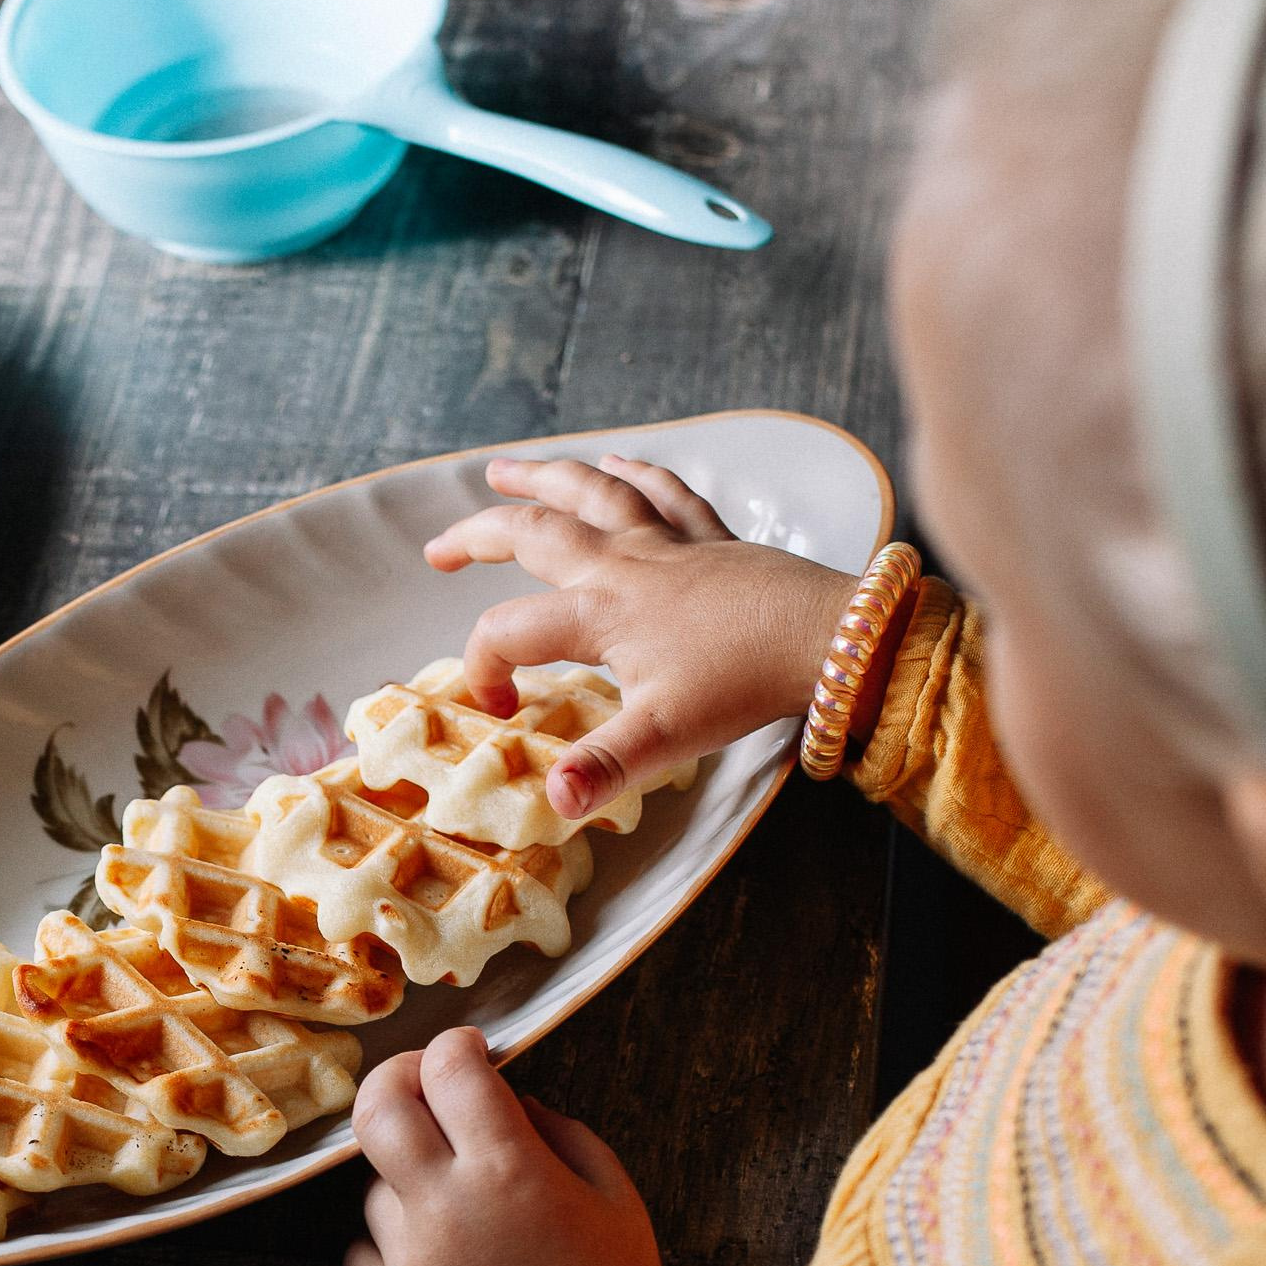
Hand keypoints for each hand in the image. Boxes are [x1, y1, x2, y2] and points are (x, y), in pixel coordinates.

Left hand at [345, 1025, 663, 1265]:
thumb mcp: (611, 1191)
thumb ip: (557, 1130)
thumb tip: (508, 1102)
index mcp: (507, 1166)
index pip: (449, 1069)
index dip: (457, 1048)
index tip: (469, 1055)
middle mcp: (444, 1203)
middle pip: (377, 1106)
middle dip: (397, 1079)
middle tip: (423, 1087)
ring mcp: (408, 1257)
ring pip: (373, 1182)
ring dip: (405, 1175)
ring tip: (450, 1200)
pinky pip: (362, 1249)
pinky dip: (388, 1241)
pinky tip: (429, 1250)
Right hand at [425, 449, 855, 819]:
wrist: (826, 637)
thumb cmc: (742, 683)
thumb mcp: (665, 737)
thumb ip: (602, 766)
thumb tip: (553, 802)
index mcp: (598, 614)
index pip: (509, 631)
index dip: (485, 669)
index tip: (500, 709)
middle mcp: (622, 565)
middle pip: (532, 534)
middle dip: (478, 538)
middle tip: (439, 550)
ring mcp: (666, 543)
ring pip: (590, 494)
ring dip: (542, 478)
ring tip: (505, 469)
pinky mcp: (710, 538)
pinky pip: (662, 493)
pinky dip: (633, 474)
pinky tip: (615, 463)